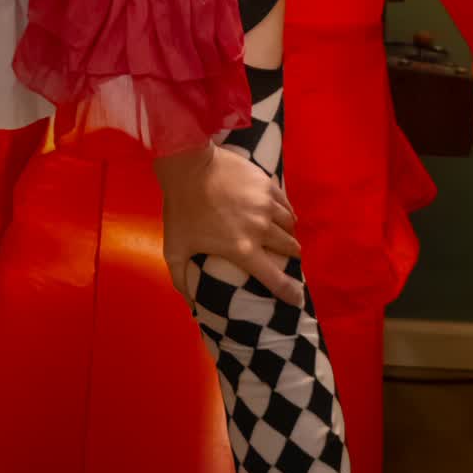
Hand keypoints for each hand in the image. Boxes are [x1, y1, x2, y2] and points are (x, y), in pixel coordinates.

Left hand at [158, 143, 304, 308]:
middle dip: (291, 256)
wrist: (188, 166)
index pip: (276, 279)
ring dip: (289, 233)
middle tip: (286, 258)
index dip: (289, 292)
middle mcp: (261, 229)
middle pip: (290, 248)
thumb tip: (191, 305)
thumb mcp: (175, 249)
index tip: (296, 299)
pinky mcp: (267, 185)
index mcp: (243, 250)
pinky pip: (285, 204)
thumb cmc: (181, 209)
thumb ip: (181, 280)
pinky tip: (282, 213)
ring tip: (285, 235)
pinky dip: (286, 212)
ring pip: (290, 224)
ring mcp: (266, 205)